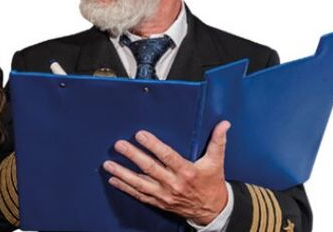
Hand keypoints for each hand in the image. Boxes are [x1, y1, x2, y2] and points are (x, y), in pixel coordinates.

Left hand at [103, 120, 230, 224]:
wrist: (212, 210)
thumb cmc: (212, 182)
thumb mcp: (216, 161)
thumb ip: (218, 141)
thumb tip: (224, 124)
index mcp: (187, 171)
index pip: (167, 156)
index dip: (153, 145)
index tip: (140, 135)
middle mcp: (173, 184)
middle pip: (150, 168)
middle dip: (133, 156)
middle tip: (119, 145)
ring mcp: (164, 195)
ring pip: (140, 183)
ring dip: (123, 173)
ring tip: (108, 164)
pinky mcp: (159, 202)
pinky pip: (139, 195)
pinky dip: (125, 188)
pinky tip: (113, 179)